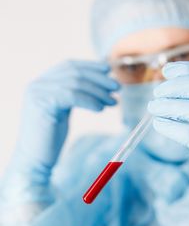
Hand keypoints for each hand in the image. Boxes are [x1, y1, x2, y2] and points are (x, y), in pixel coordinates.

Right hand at [8, 60, 118, 194]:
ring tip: (113, 101)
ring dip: (98, 92)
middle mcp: (38, 84)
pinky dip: (89, 101)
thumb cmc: (51, 139)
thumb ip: (74, 95)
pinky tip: (100, 109)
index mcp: (42, 83)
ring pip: (75, 84)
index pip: (69, 66)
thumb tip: (97, 85)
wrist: (34, 159)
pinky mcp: (42, 104)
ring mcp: (38, 93)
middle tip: (117, 87)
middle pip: (74, 72)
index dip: (91, 67)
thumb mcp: (63, 111)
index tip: (109, 71)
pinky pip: (71, 96)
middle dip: (99, 78)